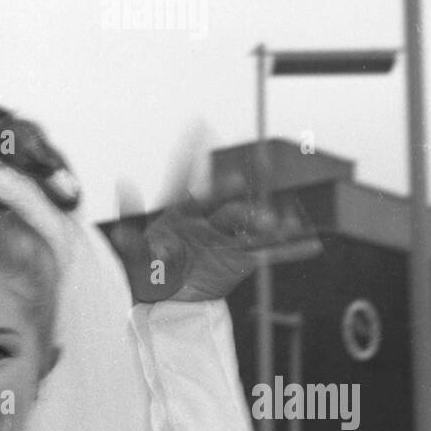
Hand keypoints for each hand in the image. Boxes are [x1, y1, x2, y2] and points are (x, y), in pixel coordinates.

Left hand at [108, 138, 308, 303]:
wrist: (165, 305)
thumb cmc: (147, 276)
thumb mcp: (134, 255)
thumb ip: (130, 227)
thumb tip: (123, 187)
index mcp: (178, 213)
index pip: (183, 178)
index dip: (190, 152)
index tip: (198, 125)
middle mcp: (205, 220)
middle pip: (220, 200)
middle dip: (230, 191)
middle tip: (235, 182)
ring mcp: (223, 240)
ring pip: (246, 225)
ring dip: (260, 220)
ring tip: (273, 220)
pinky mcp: (237, 261)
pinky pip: (263, 253)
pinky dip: (285, 248)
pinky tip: (307, 242)